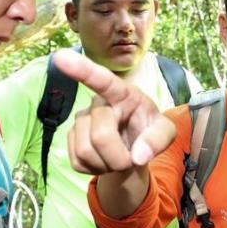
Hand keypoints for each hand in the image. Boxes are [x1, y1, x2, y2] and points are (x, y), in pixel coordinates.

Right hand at [53, 49, 175, 174]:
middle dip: (119, 158)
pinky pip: (77, 162)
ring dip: (107, 165)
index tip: (61, 57)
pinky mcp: (70, 138)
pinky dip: (95, 170)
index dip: (82, 70)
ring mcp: (80, 119)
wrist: (134, 148)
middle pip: (101, 136)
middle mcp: (97, 102)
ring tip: (117, 157)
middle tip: (130, 159)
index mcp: (122, 93)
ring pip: (85, 151)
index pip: (102, 80)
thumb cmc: (149, 131)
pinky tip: (104, 160)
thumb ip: (158, 140)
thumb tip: (138, 155)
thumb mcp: (165, 133)